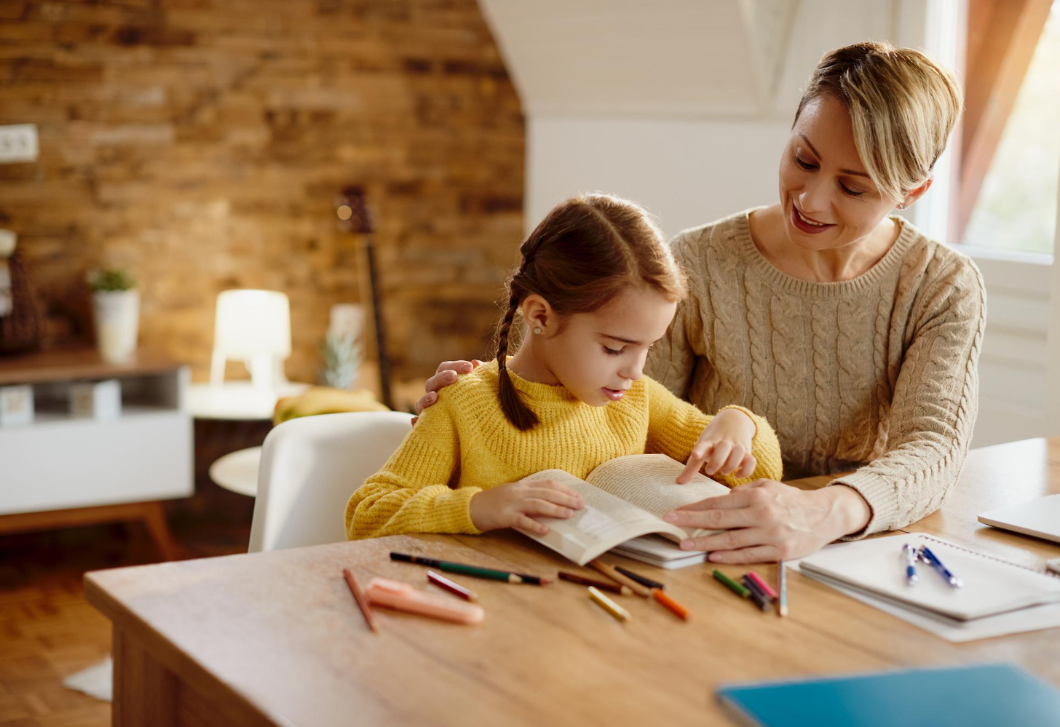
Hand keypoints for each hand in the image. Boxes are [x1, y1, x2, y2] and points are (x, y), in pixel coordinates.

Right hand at [411, 359, 481, 423]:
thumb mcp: (477, 390)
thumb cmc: (474, 403)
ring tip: (434, 397)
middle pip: (432, 382)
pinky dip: (416, 421)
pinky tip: (415, 420)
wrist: (471, 429)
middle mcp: (435, 394)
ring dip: (426, 398)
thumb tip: (476, 363)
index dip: (455, 366)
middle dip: (441, 378)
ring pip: (421, 402)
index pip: (445, 368)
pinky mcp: (428, 425)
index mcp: (445, 382)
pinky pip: (417, 423)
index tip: (470, 367)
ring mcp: (429, 409)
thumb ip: (477, 376)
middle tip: (453, 377)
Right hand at [469, 478, 584, 534]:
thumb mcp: (513, 495)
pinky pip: (521, 521)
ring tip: (568, 515)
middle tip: (580, 505)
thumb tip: (552, 504)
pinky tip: (545, 530)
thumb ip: (530, 497)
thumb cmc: (494, 503)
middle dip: (565, 498)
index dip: (565, 489)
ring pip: (537, 504)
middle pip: (546, 493)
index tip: (578, 495)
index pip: (548, 484)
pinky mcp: (504, 516)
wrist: (471, 507)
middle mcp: (519, 492)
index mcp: (522, 486)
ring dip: (555, 509)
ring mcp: (511, 504)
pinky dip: (534, 525)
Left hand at [661, 481, 871, 562]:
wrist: (825, 515)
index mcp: (756, 496)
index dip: (694, 508)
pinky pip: (748, 554)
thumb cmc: (791, 500)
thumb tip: (721, 498)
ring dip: (704, 543)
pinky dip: (729, 557)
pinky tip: (712, 556)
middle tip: (670, 523)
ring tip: (685, 544)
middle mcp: (761, 514)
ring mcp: (770, 534)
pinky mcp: (779, 551)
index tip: (675, 511)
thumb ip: (744, 492)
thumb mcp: (768, 487)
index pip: (718, 502)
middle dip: (691, 522)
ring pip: (730, 540)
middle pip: (719, 520)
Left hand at [677, 408, 756, 482]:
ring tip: (725, 472)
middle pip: (723, 447)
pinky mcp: (748, 452)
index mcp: (709, 441)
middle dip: (717, 460)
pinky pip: (751, 460)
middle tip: (710, 471)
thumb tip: (679, 482)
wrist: (734, 421)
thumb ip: (692, 467)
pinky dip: (747, 469)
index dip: (699, 450)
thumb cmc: (713, 440)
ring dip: (732, 463)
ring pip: (739, 452)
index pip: (703, 444)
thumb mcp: (702, 448)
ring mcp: (737, 446)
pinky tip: (738, 475)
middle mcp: (724, 442)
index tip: (695, 454)